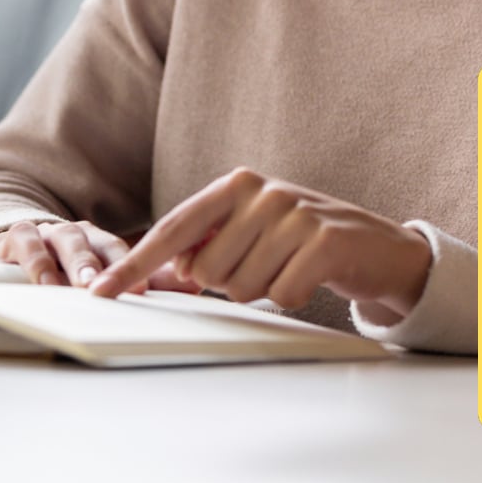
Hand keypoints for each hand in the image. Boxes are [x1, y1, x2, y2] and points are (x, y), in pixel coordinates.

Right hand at [0, 221, 201, 291]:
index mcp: (93, 236)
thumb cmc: (79, 259)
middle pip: (74, 245)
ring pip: (31, 247)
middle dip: (83, 266)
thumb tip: (195, 285)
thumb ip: (149, 275)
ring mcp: (27, 237)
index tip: (139, 291)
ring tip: (42, 282)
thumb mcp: (114, 265)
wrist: (35, 236)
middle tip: (91, 287)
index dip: (125, 266)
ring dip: (36, 263)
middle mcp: (61, 232)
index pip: (113, 247)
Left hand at [88, 169, 433, 319]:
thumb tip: (171, 267)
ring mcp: (296, 214)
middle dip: (230, 284)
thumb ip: (210, 241)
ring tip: (289, 268)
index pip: (173, 229)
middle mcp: (263, 192)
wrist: (379, 246)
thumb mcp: (254, 229)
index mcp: (237, 185)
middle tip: (266, 266)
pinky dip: (293, 296)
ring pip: (241, 288)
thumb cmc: (306, 240)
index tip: (102, 292)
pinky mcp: (325, 241)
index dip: (135, 264)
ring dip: (263, 291)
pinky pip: (282, 295)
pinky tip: (311, 277)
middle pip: (206, 271)